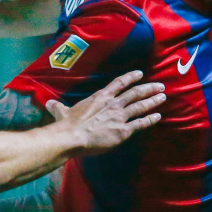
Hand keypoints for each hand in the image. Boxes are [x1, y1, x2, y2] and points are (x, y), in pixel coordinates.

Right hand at [46, 70, 164, 154]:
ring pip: (140, 106)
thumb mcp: (62, 112)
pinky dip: (150, 119)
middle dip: (149, 88)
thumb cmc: (67, 125)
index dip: (131, 77)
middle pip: (135, 93)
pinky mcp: (123, 131)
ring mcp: (119, 117)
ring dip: (153, 101)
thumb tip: (47, 104)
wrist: (72, 137)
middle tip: (160, 86)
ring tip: (163, 97)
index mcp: (100, 97)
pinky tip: (158, 117)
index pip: (119, 83)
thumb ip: (58, 107)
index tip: (140, 74)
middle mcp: (113, 104)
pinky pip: (140, 124)